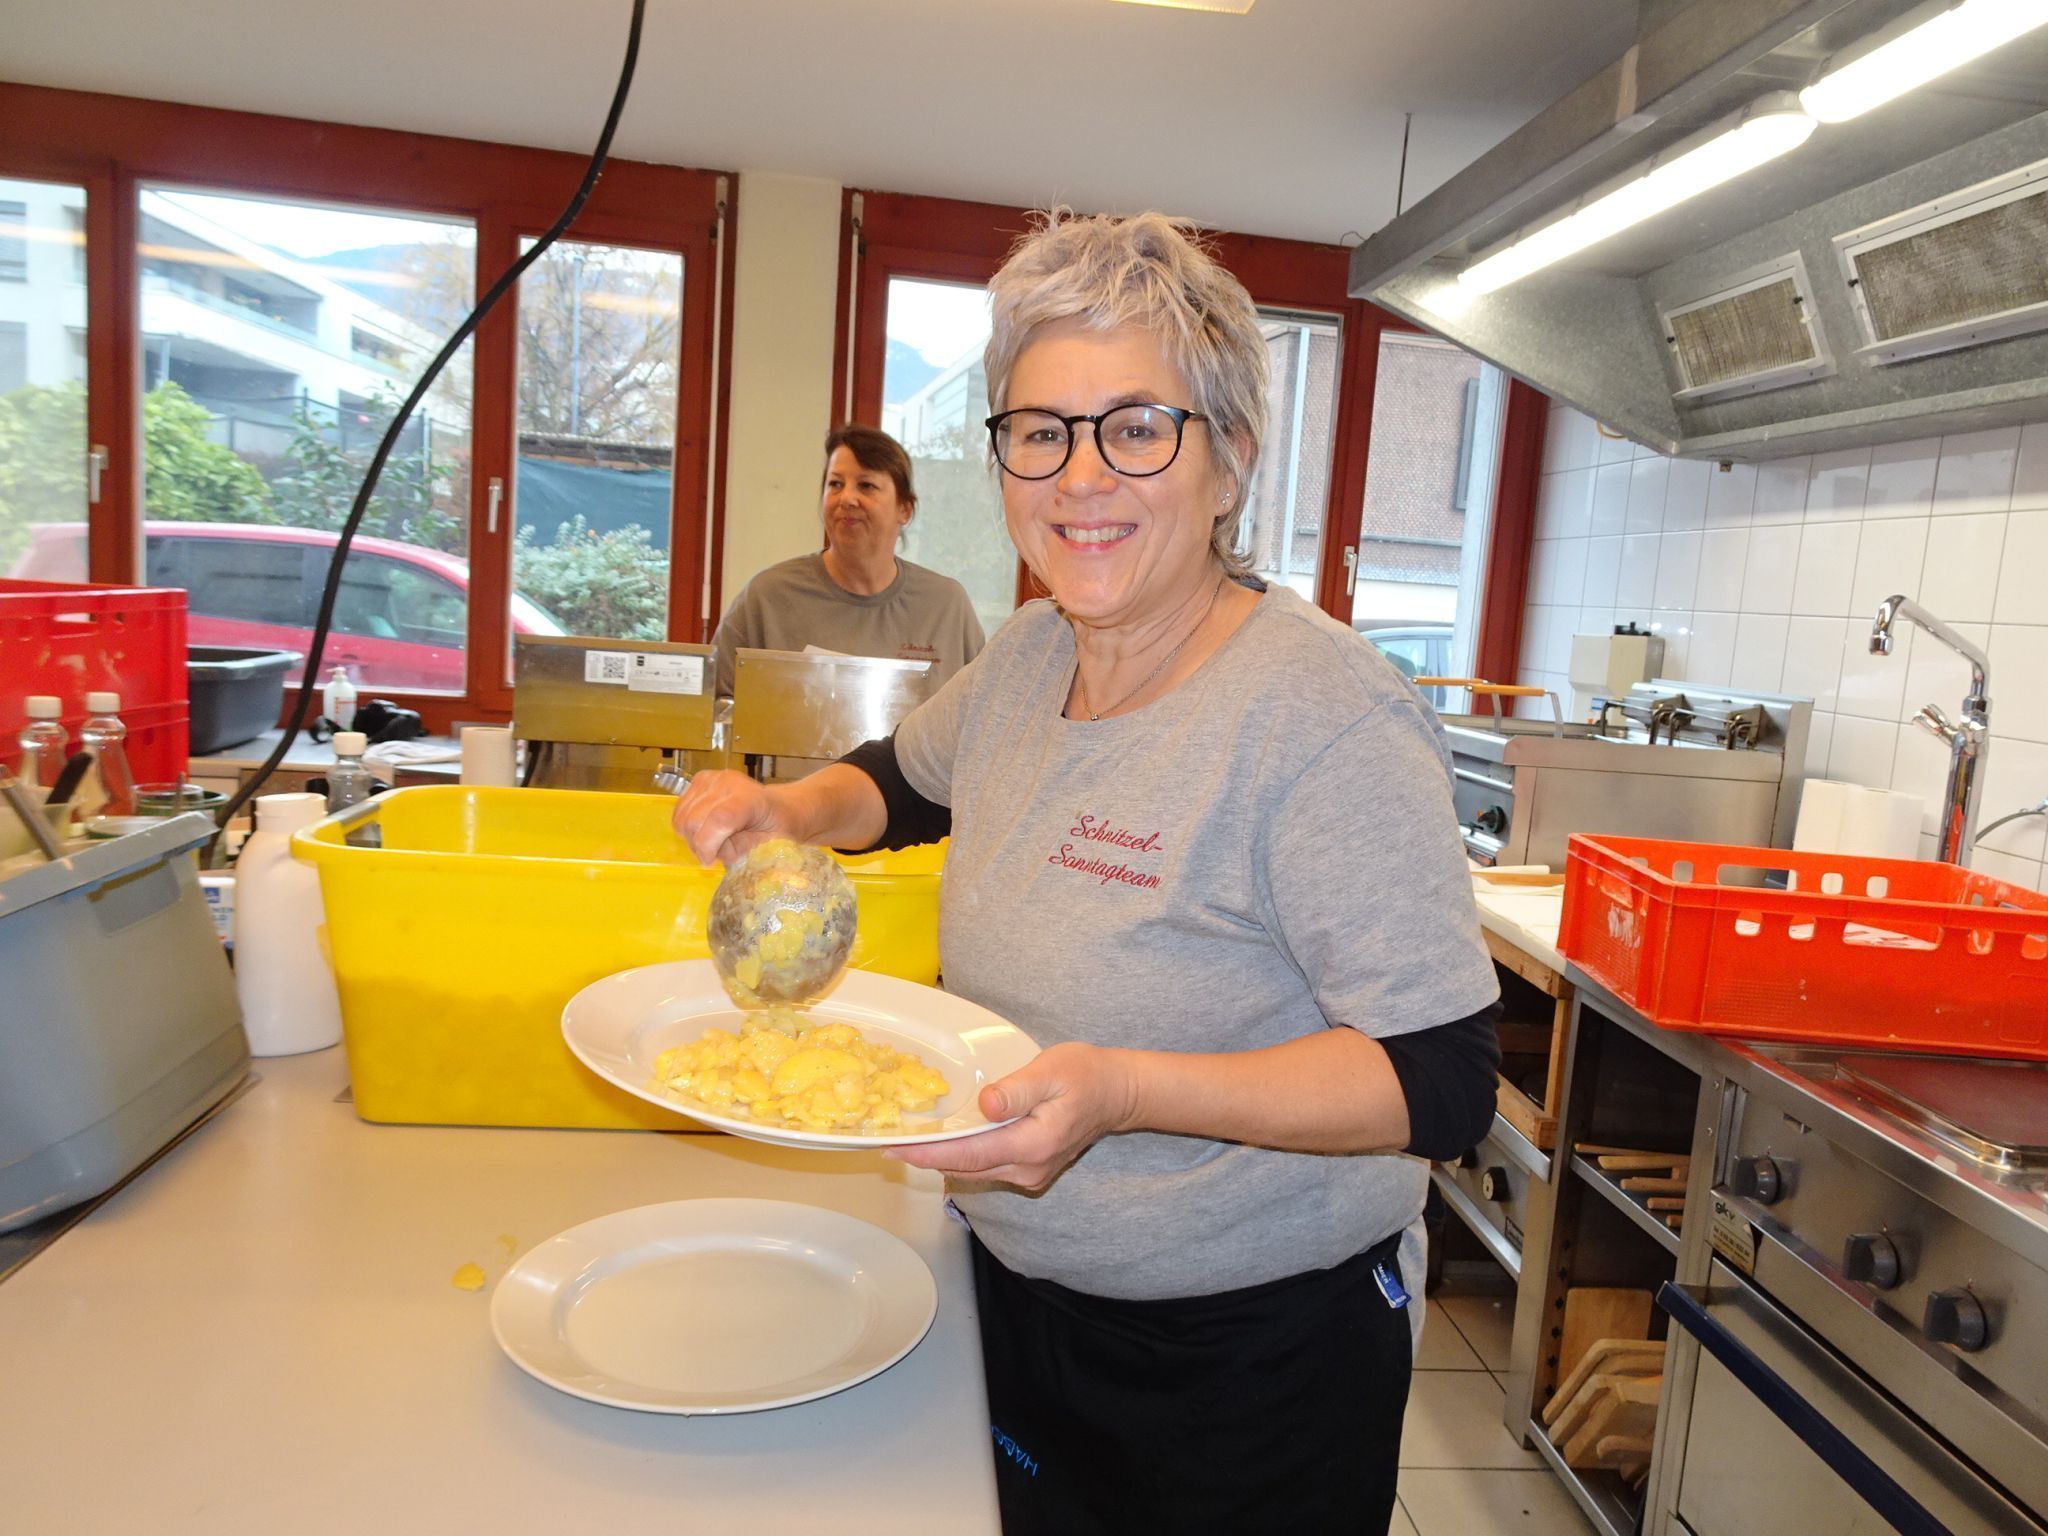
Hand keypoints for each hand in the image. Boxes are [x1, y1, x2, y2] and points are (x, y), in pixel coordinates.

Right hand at [671, 770, 786, 865]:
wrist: (777, 809)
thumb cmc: (774, 832)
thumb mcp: (765, 849)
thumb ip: (740, 852)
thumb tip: (714, 855)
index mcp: (751, 799)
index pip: (719, 820)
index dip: (707, 846)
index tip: (710, 862)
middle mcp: (729, 783)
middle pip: (694, 820)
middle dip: (700, 846)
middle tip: (714, 854)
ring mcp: (711, 779)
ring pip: (682, 818)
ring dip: (692, 837)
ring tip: (712, 841)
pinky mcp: (698, 780)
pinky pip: (679, 811)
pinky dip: (687, 827)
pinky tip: (705, 829)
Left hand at [889, 1042, 1137, 1192]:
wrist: (1117, 1094)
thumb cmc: (1086, 1074)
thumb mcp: (1052, 1071)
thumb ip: (1018, 1090)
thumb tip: (985, 1105)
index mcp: (1032, 1144)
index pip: (969, 1154)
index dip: (928, 1153)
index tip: (894, 1148)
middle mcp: (1028, 1169)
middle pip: (965, 1168)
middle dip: (926, 1157)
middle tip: (887, 1142)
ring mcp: (1030, 1174)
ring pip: (974, 1171)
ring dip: (942, 1159)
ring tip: (908, 1142)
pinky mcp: (1029, 1171)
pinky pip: (987, 1168)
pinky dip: (962, 1157)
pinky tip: (945, 1142)